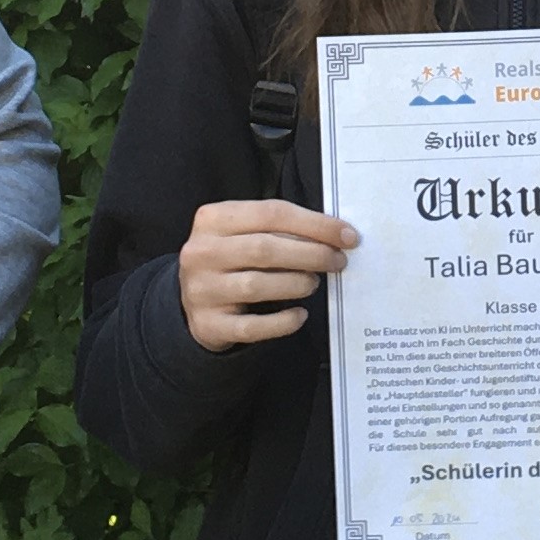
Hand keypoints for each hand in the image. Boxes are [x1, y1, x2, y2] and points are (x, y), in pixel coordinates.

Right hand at [178, 199, 356, 349]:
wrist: (191, 302)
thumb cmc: (231, 260)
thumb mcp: (244, 233)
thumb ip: (279, 229)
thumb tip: (334, 235)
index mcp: (213, 218)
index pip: (271, 213)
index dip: (315, 224)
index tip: (347, 235)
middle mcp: (201, 252)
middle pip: (265, 248)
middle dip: (311, 254)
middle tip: (338, 261)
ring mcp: (201, 290)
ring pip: (257, 285)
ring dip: (296, 283)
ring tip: (314, 283)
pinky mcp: (208, 324)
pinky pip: (252, 326)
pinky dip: (282, 322)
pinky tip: (299, 315)